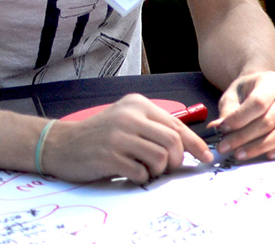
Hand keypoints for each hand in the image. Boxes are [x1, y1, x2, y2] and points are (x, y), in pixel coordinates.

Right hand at [44, 94, 212, 182]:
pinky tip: (133, 173)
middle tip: (170, 167)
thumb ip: (153, 126)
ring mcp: (119, 136)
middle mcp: (130, 117)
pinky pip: (140, 172)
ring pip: (160, 157)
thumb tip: (186, 145)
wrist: (61, 143)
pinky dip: (142, 177)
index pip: (177, 124)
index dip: (195, 143)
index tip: (206, 155)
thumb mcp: (128, 118)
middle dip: (178, 159)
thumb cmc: (100, 133)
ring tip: (148, 169)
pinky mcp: (108, 156)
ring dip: (159, 170)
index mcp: (139, 105)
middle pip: (172, 141)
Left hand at [211, 72, 274, 161]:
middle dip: (244, 137)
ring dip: (259, 147)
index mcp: (272, 81)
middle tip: (225, 147)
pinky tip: (268, 156)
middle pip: (269, 120)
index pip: (258, 102)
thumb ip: (227, 111)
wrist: (265, 89)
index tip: (223, 129)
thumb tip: (217, 128)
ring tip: (239, 154)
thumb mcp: (233, 95)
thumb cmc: (247, 93)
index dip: (240, 118)